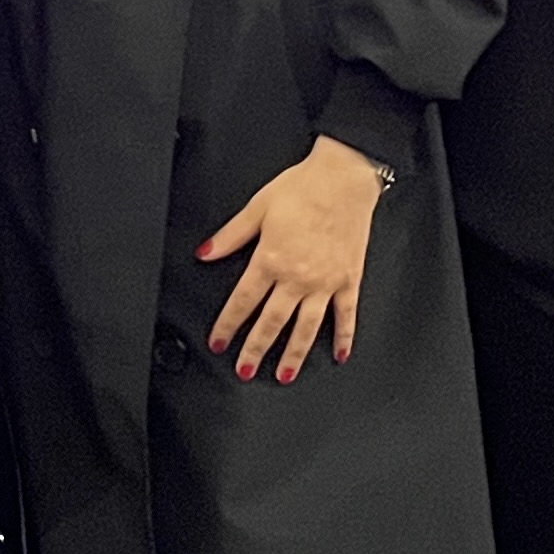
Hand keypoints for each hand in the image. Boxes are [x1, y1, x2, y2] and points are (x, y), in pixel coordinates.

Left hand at [199, 137, 385, 383]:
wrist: (344, 178)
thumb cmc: (303, 187)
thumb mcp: (258, 207)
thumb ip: (230, 235)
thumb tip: (205, 253)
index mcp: (270, 259)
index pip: (243, 301)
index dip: (228, 325)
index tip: (218, 343)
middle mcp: (297, 277)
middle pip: (271, 322)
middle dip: (255, 350)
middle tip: (244, 370)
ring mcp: (325, 282)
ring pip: (306, 328)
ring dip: (293, 355)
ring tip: (283, 375)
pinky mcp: (349, 280)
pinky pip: (346, 316)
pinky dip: (344, 338)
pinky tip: (340, 355)